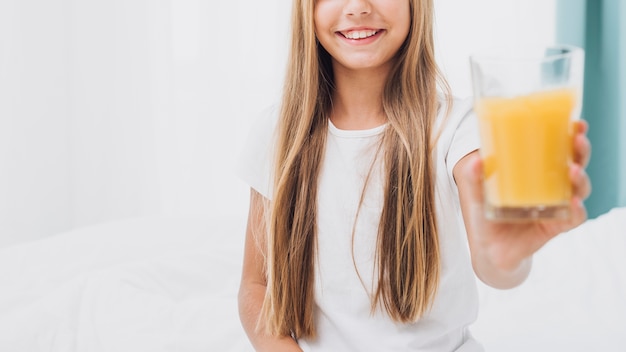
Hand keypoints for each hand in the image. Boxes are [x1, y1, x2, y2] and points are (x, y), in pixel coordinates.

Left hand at [456, 119, 591, 286]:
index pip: (557, 148)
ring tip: (573, 170)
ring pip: (579, 188)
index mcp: (534, 170)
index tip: (576, 122)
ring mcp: (554, 205)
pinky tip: (574, 204)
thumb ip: (472, 177)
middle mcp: (549, 185)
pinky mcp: (555, 226)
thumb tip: (474, 159)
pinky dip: (577, 211)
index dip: (569, 134)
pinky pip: (573, 218)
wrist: (487, 251)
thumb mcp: (473, 193)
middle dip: (580, 150)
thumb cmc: (483, 215)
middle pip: (574, 163)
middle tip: (577, 139)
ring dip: (580, 178)